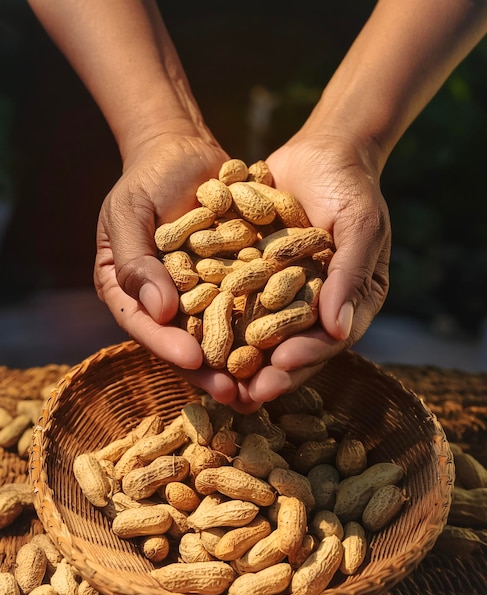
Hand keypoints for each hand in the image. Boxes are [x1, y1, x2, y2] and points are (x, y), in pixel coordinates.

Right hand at [94, 128, 247, 406]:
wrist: (182, 152)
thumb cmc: (145, 181)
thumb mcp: (128, 215)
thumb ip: (137, 263)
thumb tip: (159, 312)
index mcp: (133, 293)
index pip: (146, 327)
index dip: (168, 346)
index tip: (193, 360)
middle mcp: (167, 302)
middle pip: (187, 342)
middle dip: (211, 369)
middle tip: (234, 393)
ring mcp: (202, 293)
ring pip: (222, 333)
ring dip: (242, 359)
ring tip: (265, 381)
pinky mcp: (234, 279)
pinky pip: (250, 303)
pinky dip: (266, 321)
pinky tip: (288, 339)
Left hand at [238, 133, 390, 404]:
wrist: (322, 152)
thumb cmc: (351, 188)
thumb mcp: (360, 226)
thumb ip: (350, 275)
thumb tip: (339, 330)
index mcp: (347, 303)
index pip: (327, 340)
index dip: (305, 356)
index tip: (279, 368)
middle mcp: (313, 306)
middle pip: (290, 347)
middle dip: (266, 372)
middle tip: (240, 394)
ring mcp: (282, 293)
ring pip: (259, 332)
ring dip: (237, 356)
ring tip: (212, 377)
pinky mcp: (254, 275)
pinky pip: (236, 301)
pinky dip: (218, 317)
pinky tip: (193, 330)